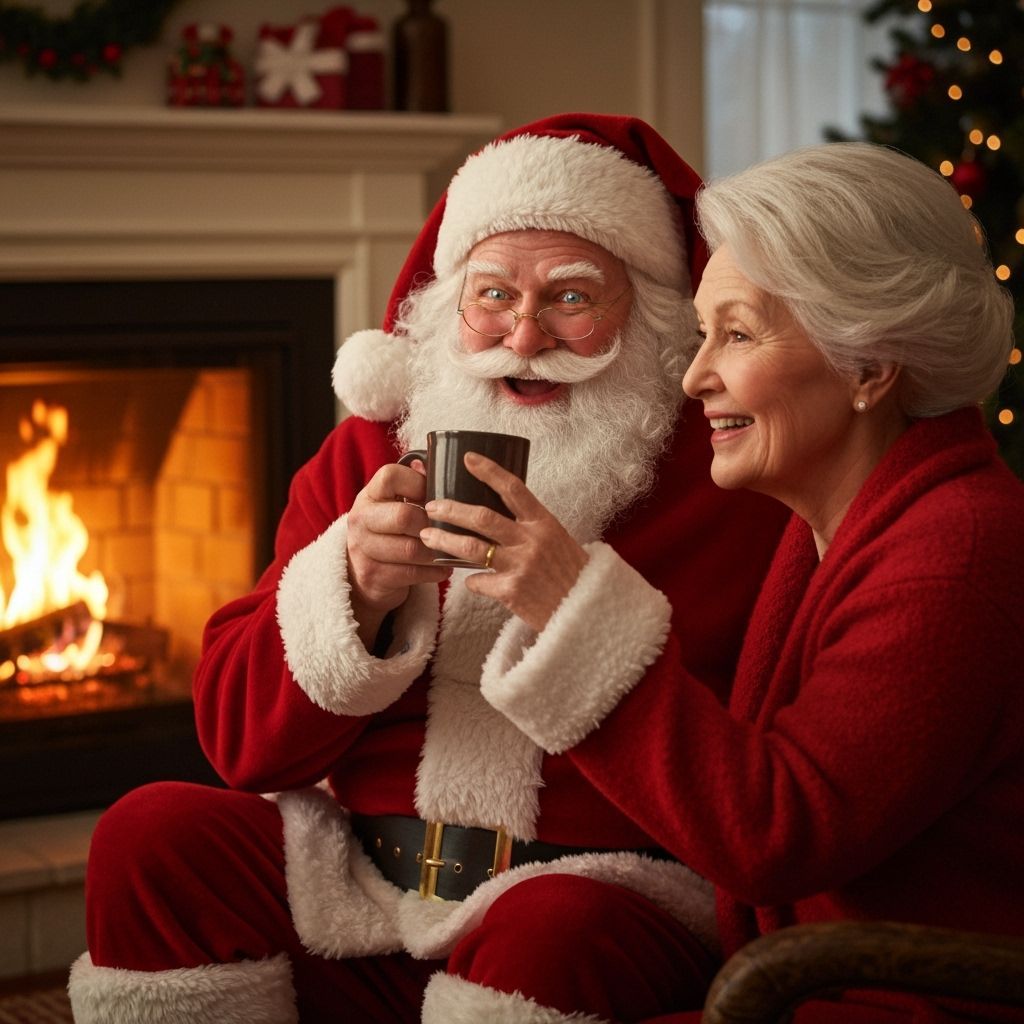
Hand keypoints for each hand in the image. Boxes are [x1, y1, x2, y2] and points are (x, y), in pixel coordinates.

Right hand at [346, 461, 452, 648]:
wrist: (362, 573)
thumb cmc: (390, 531)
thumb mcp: (394, 504)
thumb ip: (413, 485)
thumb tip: (434, 462)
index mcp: (369, 495)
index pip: (391, 476)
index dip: (418, 483)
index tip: (434, 495)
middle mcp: (360, 519)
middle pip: (404, 516)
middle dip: (432, 524)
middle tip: (449, 528)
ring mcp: (364, 549)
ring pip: (411, 550)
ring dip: (437, 551)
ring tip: (453, 550)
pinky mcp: (373, 576)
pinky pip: (412, 573)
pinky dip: (434, 571)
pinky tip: (444, 567)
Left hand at [420, 452, 587, 631]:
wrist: (586, 611)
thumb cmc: (571, 574)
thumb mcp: (557, 541)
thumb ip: (530, 528)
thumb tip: (496, 517)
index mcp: (544, 523)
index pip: (514, 489)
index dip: (489, 471)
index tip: (468, 458)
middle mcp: (531, 541)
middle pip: (482, 517)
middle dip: (451, 509)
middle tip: (431, 506)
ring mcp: (520, 567)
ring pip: (471, 547)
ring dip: (445, 540)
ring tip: (428, 537)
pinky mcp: (511, 592)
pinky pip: (478, 582)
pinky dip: (470, 581)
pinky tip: (469, 580)